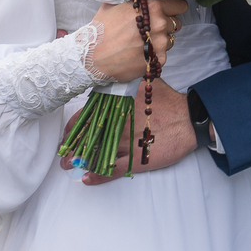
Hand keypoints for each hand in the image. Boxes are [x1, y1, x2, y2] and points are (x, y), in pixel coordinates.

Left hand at [59, 77, 196, 184]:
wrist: (188, 119)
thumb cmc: (169, 100)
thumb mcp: (147, 81)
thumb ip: (128, 79)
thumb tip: (116, 72)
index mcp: (117, 105)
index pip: (87, 115)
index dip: (74, 125)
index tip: (67, 131)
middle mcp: (117, 124)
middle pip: (87, 136)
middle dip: (71, 145)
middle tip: (62, 151)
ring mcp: (125, 143)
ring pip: (95, 153)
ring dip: (79, 161)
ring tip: (68, 166)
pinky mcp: (135, 159)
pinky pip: (112, 169)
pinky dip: (98, 175)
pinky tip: (87, 179)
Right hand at [86, 0, 186, 81]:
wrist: (91, 56)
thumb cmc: (100, 30)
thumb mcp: (114, 6)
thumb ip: (131, 3)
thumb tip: (137, 1)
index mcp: (152, 8)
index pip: (179, 5)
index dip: (175, 8)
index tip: (171, 11)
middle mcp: (160, 25)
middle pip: (176, 24)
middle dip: (166, 26)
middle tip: (150, 30)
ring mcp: (160, 45)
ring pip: (169, 41)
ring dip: (160, 42)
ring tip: (141, 44)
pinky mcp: (156, 61)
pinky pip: (161, 57)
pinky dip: (153, 57)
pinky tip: (138, 55)